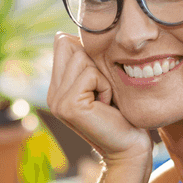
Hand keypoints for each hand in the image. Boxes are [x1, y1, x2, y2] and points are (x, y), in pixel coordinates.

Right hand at [47, 32, 151, 166]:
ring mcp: (57, 101)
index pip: (63, 42)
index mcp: (57, 87)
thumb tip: (66, 33)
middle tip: (104, 93)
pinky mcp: (68, 105)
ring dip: (102, 76)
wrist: (130, 148)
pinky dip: (105, 86)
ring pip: (81, 58)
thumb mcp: (103, 80)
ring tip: (105, 100)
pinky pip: (90, 74)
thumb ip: (86, 60)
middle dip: (96, 64)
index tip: (100, 83)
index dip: (89, 53)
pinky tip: (106, 107)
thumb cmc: (124, 114)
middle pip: (70, 45)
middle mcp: (52, 94)